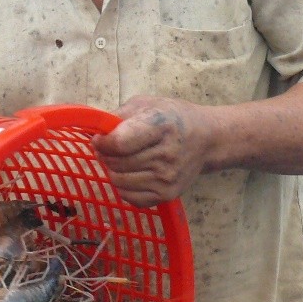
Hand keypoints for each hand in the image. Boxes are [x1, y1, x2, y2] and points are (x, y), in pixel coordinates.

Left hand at [93, 95, 215, 205]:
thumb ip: (119, 115)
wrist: (207, 139)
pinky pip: (131, 197)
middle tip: (110, 149)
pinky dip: (124, 187)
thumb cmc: (173, 118)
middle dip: (105, 156)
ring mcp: (167, 178)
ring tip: (122, 160)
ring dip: (114, 171)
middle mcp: (166, 155)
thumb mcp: (147, 104)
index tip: (100, 138)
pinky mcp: (167, 194)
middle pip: (117, 163)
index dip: (102, 142)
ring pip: (119, 182)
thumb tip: (95, 131)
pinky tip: (132, 174)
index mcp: (161, 126)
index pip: (119, 143)